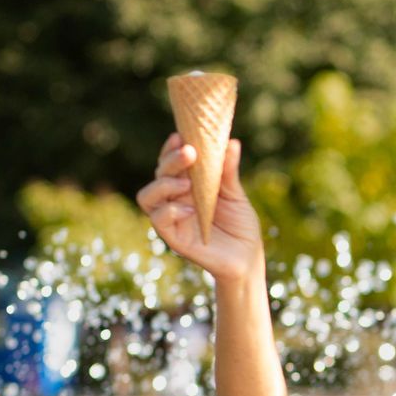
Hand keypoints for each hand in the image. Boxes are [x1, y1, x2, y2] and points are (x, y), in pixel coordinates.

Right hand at [135, 133, 263, 282]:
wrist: (247, 259)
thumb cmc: (240, 226)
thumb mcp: (236, 195)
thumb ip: (229, 172)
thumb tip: (232, 142)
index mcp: (187, 185)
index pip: (170, 163)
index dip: (170, 148)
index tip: (181, 136)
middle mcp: (174, 199)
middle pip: (158, 174)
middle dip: (171, 161)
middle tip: (190, 152)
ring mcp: (172, 218)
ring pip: (148, 196)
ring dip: (164, 184)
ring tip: (188, 183)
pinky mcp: (174, 237)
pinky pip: (158, 220)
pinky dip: (171, 211)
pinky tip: (191, 209)